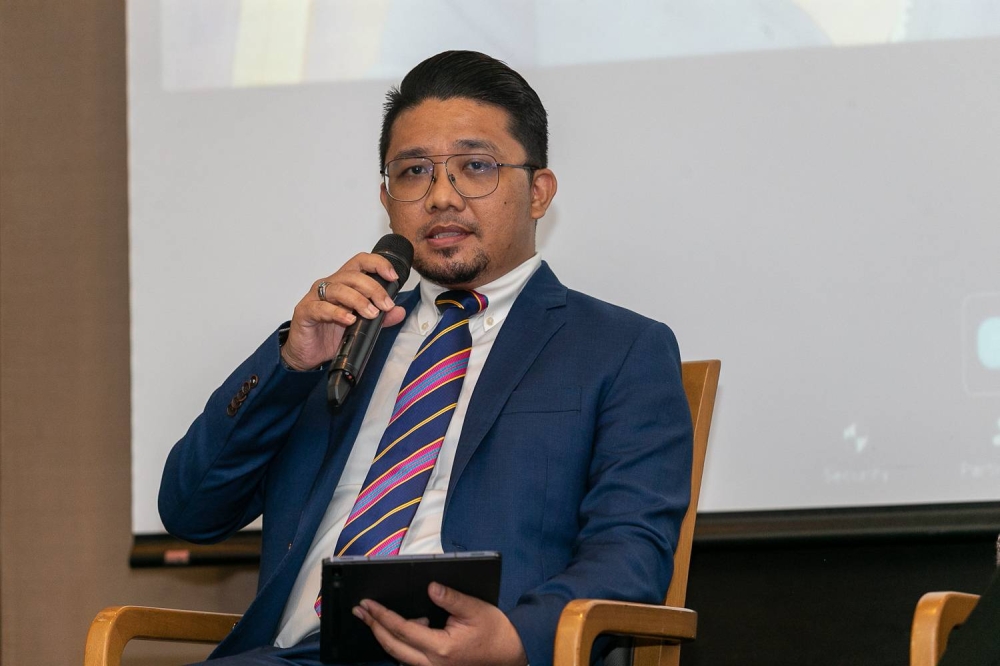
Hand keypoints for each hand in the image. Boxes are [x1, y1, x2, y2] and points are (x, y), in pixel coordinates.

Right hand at [280, 252, 406, 370]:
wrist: (308, 354)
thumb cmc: (331, 334)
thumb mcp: (362, 326)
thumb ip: (381, 318)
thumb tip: (399, 311)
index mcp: (344, 283)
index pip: (360, 262)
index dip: (377, 264)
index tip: (393, 277)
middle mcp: (329, 285)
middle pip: (352, 276)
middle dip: (373, 289)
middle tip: (386, 305)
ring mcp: (315, 297)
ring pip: (338, 289)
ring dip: (358, 300)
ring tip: (371, 314)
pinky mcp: (305, 311)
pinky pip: (321, 308)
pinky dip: (337, 313)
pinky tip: (350, 320)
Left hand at [353, 582, 527, 665]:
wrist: (509, 655)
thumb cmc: (494, 631)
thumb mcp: (476, 608)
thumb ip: (451, 598)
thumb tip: (430, 587)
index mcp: (442, 647)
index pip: (403, 629)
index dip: (382, 616)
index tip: (367, 603)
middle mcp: (433, 663)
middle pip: (392, 647)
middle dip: (373, 626)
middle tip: (359, 610)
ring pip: (398, 655)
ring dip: (383, 635)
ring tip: (372, 616)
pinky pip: (409, 658)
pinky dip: (397, 643)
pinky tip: (396, 628)